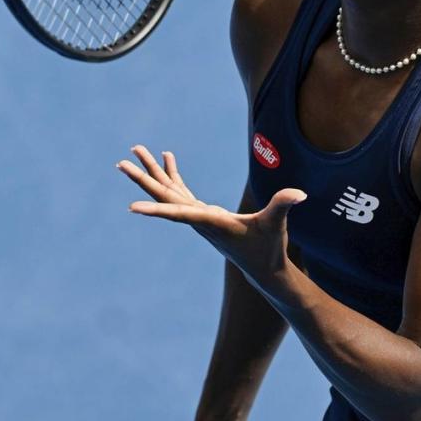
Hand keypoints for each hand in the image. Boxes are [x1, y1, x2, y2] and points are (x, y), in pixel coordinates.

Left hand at [116, 145, 306, 284]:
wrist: (264, 269)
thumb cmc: (269, 248)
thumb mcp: (276, 225)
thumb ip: (283, 206)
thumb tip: (299, 194)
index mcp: (210, 222)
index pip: (178, 213)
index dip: (155, 209)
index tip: (131, 208)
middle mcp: (198, 219)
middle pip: (164, 197)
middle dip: (143, 179)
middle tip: (121, 163)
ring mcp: (198, 216)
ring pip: (168, 191)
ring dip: (153, 171)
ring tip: (136, 151)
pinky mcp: (204, 213)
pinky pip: (181, 190)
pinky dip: (172, 174)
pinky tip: (166, 158)